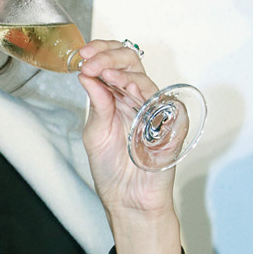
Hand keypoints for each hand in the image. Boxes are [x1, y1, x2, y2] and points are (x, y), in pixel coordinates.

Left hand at [78, 40, 181, 253]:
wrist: (126, 199)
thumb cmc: (112, 169)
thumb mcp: (94, 133)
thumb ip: (95, 103)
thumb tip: (86, 74)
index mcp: (119, 98)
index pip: (114, 63)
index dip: (100, 53)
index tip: (82, 54)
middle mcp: (138, 101)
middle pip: (131, 63)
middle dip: (109, 57)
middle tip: (90, 61)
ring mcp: (155, 112)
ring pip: (145, 80)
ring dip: (122, 73)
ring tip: (103, 73)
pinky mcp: (170, 127)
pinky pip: (161, 104)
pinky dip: (144, 94)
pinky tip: (128, 90)